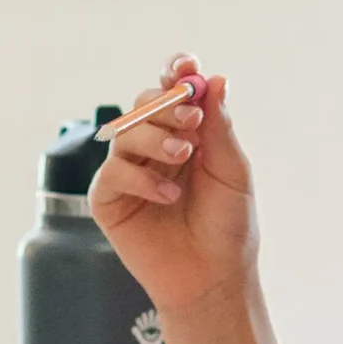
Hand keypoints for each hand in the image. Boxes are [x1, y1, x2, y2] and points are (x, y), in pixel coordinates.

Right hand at [90, 55, 260, 316]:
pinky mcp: (110, 200)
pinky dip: (141, 179)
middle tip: (192, 120)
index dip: (175, 73)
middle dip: (166, 106)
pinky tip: (168, 196)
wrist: (215, 277)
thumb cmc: (228, 227)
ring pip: (126, 133)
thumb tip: (214, 78)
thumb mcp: (231, 172)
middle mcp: (154, 149)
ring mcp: (129, 173)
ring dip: (155, 138)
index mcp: (185, 136)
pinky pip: (113, 173)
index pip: (172, 92)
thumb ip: (219, 127)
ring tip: (183, 157)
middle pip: (143, 104)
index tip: (185, 65)